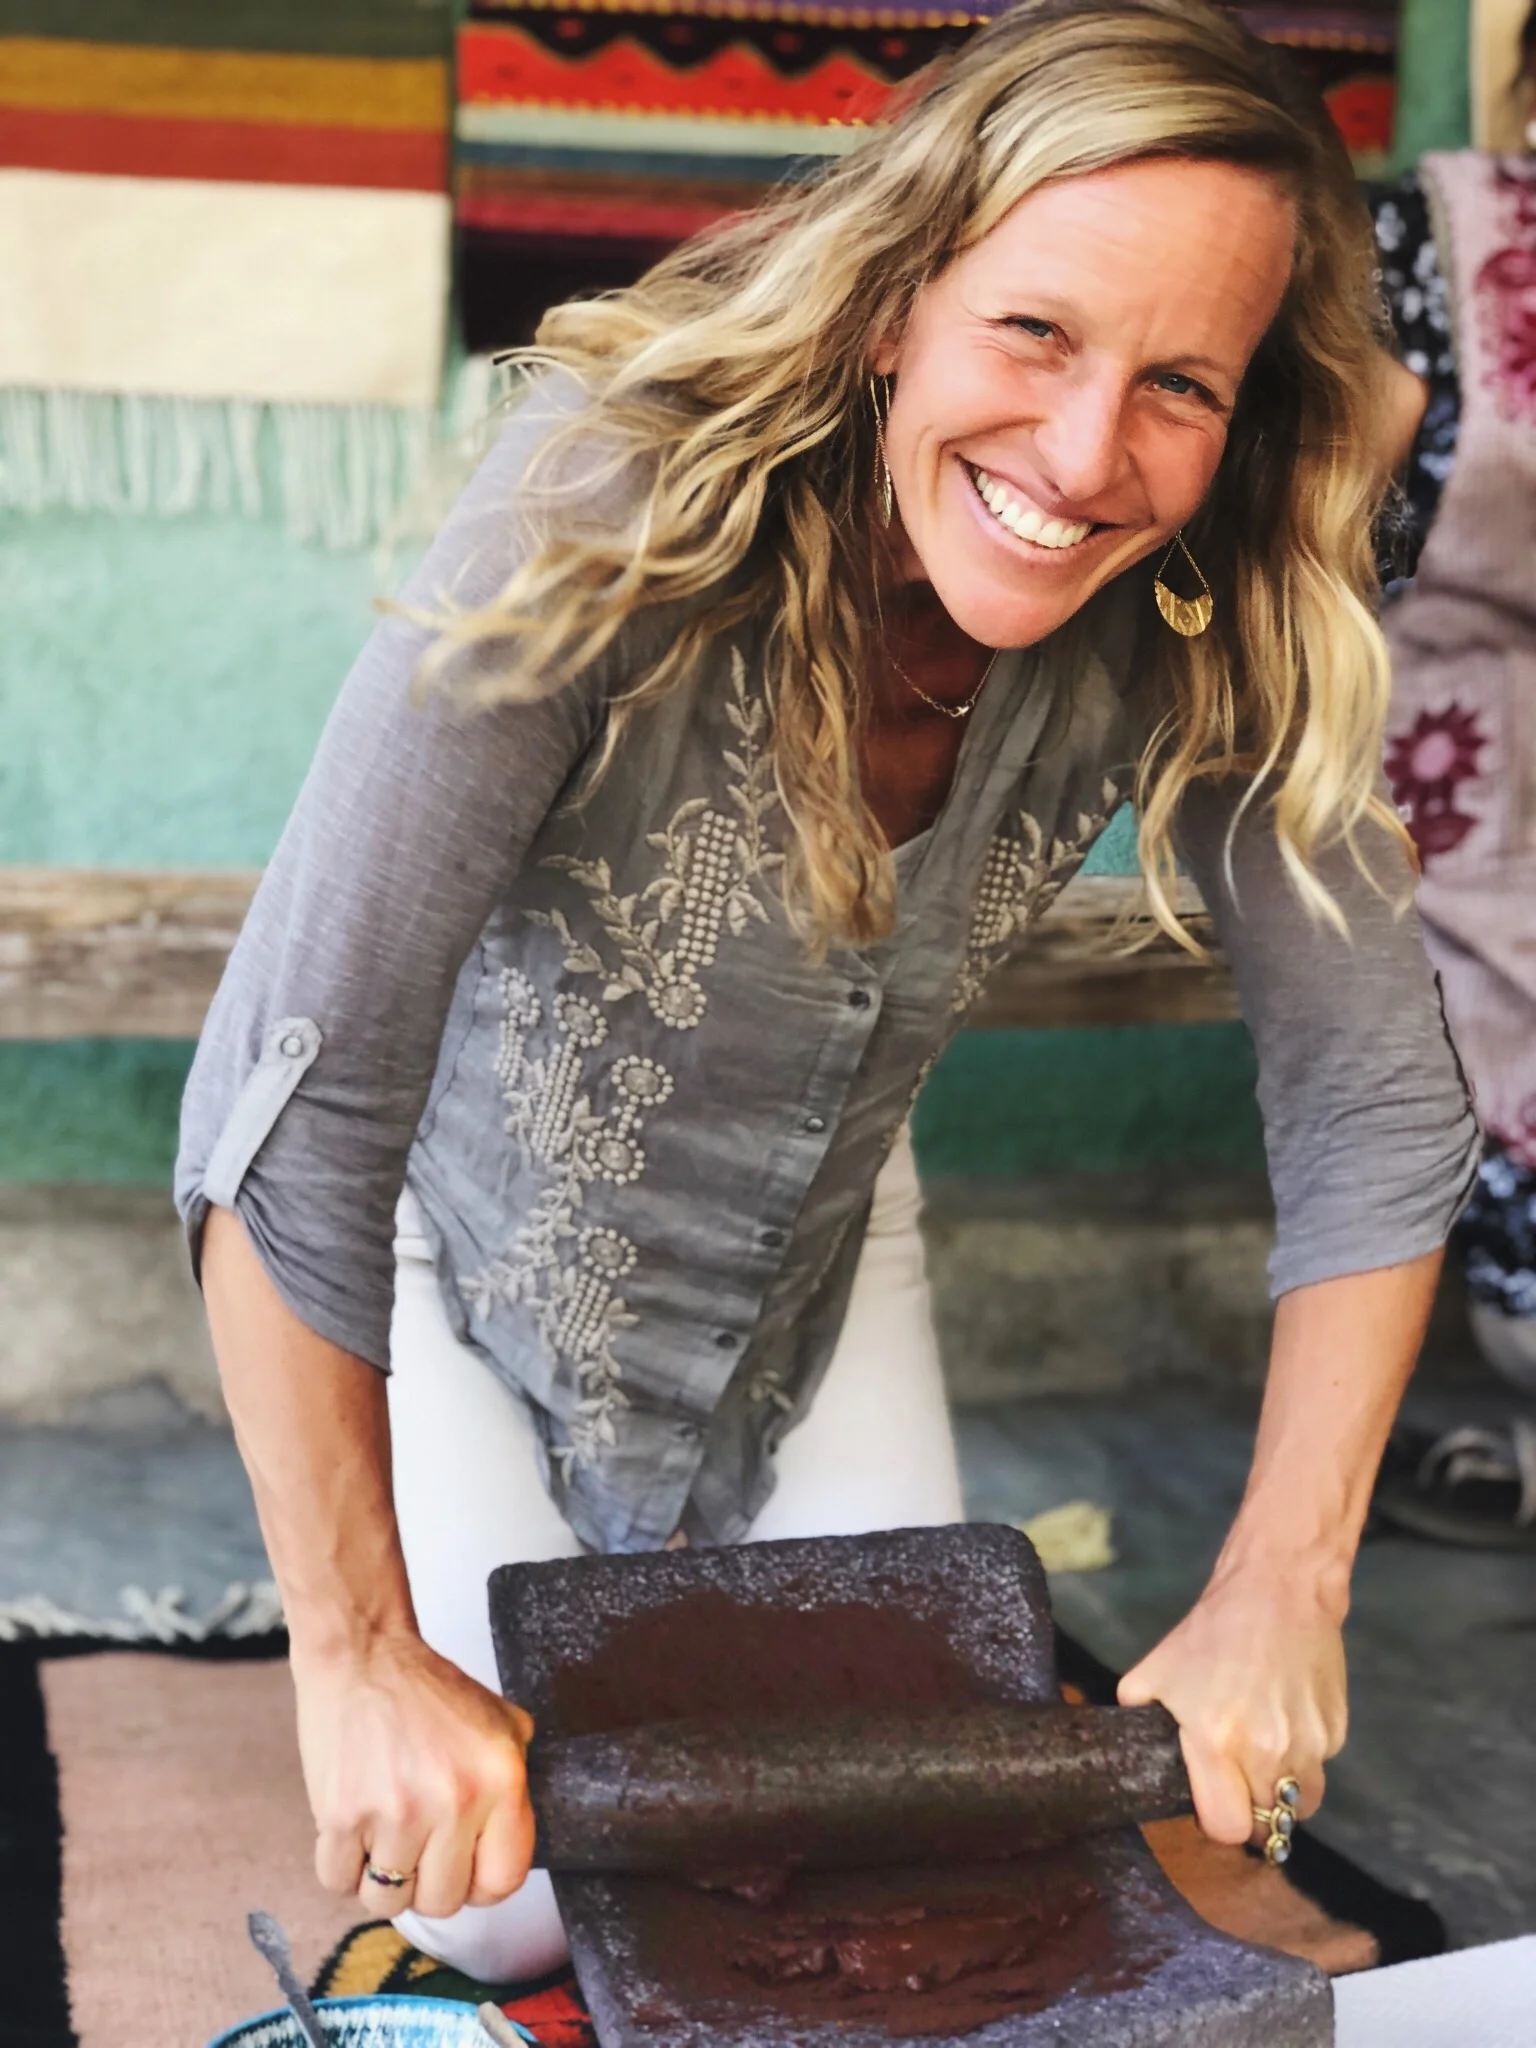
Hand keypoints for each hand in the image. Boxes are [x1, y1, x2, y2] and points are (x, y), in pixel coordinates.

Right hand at [292, 1629, 536, 1919]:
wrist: (363, 1653)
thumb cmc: (430, 1691)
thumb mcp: (501, 1722)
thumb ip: (516, 1783)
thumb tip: (511, 1841)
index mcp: (500, 1781)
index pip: (503, 1881)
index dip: (481, 1884)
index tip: (465, 1870)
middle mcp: (453, 1803)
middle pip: (443, 1902)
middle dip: (429, 1884)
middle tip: (418, 1848)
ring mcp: (395, 1813)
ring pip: (387, 1902)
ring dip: (382, 1880)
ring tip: (383, 1838)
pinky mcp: (341, 1816)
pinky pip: (338, 1883)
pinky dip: (342, 1867)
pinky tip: (353, 1829)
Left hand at [1116, 1563, 1346, 1846]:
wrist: (1278, 1593)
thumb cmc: (1212, 1632)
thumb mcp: (1156, 1671)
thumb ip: (1139, 1715)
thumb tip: (1129, 1747)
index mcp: (1217, 1743)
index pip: (1228, 1828)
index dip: (1220, 1823)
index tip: (1215, 1805)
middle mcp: (1267, 1753)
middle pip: (1268, 1824)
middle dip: (1252, 1810)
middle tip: (1239, 1781)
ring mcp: (1308, 1745)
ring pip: (1300, 1803)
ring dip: (1282, 1791)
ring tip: (1265, 1755)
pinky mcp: (1336, 1732)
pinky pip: (1319, 1765)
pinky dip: (1304, 1756)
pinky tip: (1286, 1717)